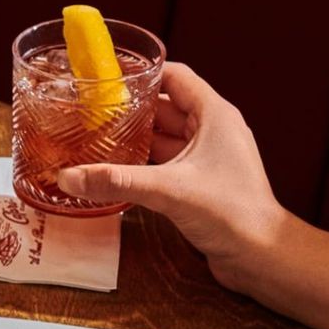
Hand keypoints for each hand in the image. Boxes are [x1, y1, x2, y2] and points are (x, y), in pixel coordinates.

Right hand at [56, 63, 287, 275]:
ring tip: (95, 138)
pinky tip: (115, 170)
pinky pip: (163, 162)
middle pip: (163, 108)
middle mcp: (211, 131)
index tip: (107, 77)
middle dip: (128, 109)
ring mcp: (205, 157)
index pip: (175, 77)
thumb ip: (117, 181)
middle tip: (90, 111)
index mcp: (214, 115)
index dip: (142, 73)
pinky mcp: (198, 181)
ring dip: (132, 137)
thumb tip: (69, 177)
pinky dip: (140, 163)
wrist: (260, 254)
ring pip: (161, 137)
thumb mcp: (168, 190)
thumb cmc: (233, 212)